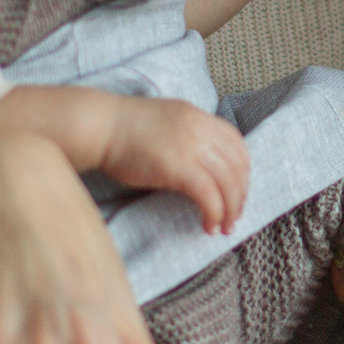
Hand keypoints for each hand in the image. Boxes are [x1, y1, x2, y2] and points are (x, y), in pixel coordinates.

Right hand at [104, 96, 250, 234]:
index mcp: (198, 116)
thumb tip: (201, 166)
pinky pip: (208, 195)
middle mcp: (200, 128)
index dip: (243, 171)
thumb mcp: (166, 123)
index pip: (237, 143)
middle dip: (240, 195)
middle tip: (234, 216)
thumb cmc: (123, 129)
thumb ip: (187, 137)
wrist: (100, 126)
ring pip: (228, 183)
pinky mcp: (178, 167)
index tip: (237, 191)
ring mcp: (191, 146)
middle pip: (237, 166)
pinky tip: (208, 225)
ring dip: (230, 209)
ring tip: (224, 227)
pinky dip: (214, 213)